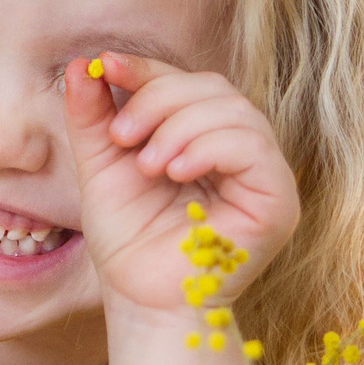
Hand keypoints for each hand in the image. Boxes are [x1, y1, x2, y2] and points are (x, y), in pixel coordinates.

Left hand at [61, 53, 299, 318]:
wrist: (142, 299)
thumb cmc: (128, 240)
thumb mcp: (101, 167)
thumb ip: (94, 117)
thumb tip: (85, 64)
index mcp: (203, 135)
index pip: (185, 83)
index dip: (148, 69)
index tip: (107, 65)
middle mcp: (240, 149)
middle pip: (212, 88)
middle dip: (160, 100)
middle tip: (121, 135)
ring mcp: (264, 174)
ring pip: (234, 111)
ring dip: (180, 127)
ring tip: (147, 164)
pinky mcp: (278, 200)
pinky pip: (254, 148)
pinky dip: (210, 147)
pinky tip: (177, 171)